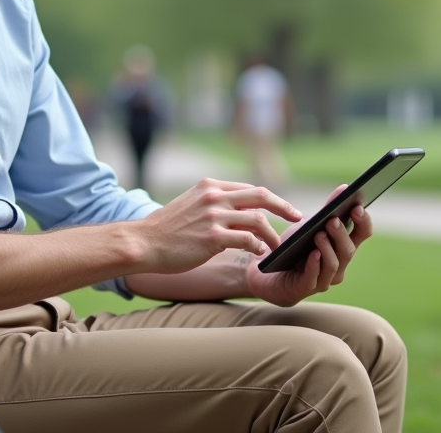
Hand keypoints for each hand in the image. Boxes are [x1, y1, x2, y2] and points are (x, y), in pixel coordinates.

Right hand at [135, 179, 301, 273]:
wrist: (143, 243)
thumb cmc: (167, 230)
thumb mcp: (192, 207)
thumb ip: (217, 207)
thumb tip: (244, 217)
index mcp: (210, 186)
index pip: (250, 188)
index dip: (272, 199)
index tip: (285, 209)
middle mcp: (214, 196)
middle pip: (261, 195)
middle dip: (284, 207)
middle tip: (297, 219)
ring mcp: (213, 216)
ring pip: (258, 219)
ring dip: (272, 235)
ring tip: (276, 247)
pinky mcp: (212, 237)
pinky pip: (247, 240)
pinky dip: (258, 247)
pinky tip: (259, 255)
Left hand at [244, 184, 373, 306]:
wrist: (265, 269)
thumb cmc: (292, 247)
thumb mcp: (309, 225)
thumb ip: (328, 210)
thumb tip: (345, 188)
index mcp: (342, 247)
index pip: (362, 234)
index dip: (363, 221)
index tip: (357, 207)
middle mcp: (338, 265)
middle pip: (348, 250)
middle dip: (341, 234)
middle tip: (332, 220)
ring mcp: (323, 279)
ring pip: (333, 265)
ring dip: (327, 249)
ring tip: (319, 234)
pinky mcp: (304, 289)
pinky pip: (314, 278)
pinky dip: (314, 266)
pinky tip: (312, 255)